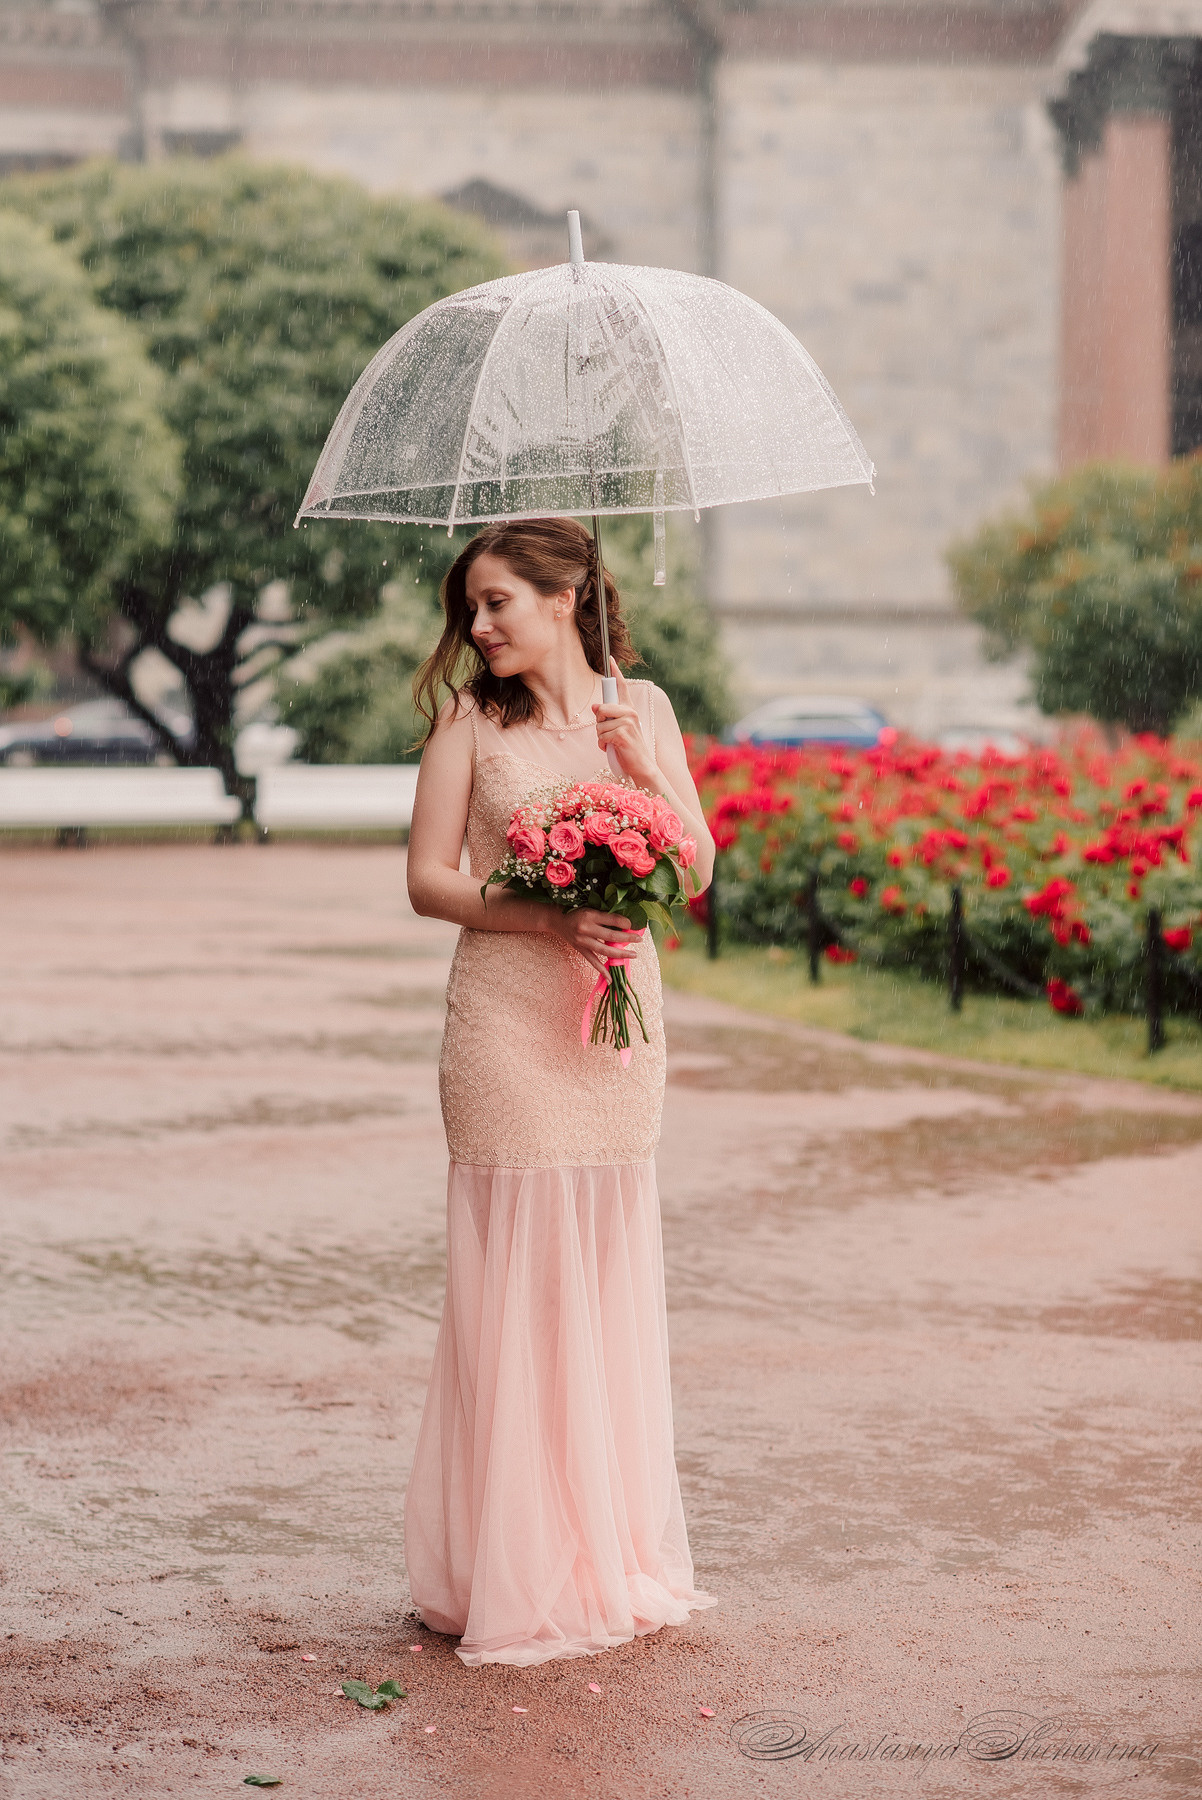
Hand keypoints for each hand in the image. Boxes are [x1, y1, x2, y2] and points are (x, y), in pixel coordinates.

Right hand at [545, 906, 644, 975]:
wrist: (556, 919)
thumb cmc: (575, 910)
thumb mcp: (590, 907)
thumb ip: (605, 914)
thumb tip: (624, 922)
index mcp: (589, 915)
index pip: (611, 919)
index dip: (624, 923)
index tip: (632, 924)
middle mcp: (586, 929)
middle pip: (610, 936)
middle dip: (627, 938)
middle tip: (639, 939)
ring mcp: (582, 941)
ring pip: (604, 950)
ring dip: (620, 954)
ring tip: (633, 955)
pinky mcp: (580, 950)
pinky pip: (593, 962)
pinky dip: (602, 971)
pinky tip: (611, 979)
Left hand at [593, 660, 656, 784]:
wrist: (641, 765)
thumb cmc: (627, 747)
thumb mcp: (617, 729)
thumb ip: (607, 716)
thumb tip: (595, 707)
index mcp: (629, 709)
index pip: (621, 687)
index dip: (616, 672)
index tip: (610, 658)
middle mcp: (630, 713)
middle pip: (601, 708)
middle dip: (599, 723)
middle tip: (609, 733)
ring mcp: (628, 723)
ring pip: (599, 725)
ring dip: (601, 738)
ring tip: (612, 743)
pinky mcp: (623, 734)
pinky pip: (602, 736)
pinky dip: (603, 746)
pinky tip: (612, 749)